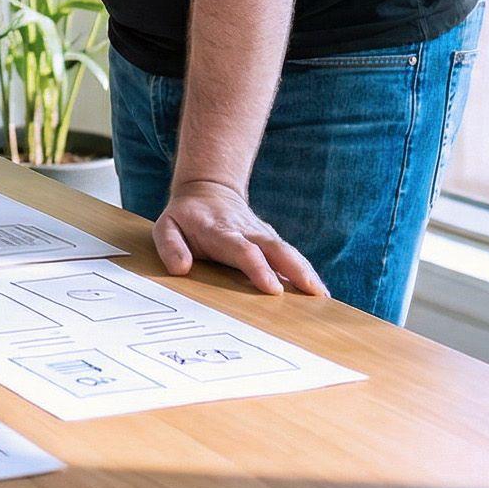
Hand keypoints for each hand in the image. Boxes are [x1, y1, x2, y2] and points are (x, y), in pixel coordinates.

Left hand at [152, 178, 327, 297]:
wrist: (207, 191)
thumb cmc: (185, 217)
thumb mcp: (166, 227)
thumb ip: (170, 246)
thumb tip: (181, 269)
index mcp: (221, 231)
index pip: (242, 250)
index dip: (258, 267)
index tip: (272, 288)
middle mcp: (247, 231)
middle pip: (275, 248)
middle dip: (295, 269)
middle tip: (313, 293)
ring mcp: (262, 234)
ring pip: (288, 251)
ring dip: (306, 272)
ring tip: (322, 296)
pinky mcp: (271, 239)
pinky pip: (290, 255)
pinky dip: (305, 272)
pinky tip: (318, 292)